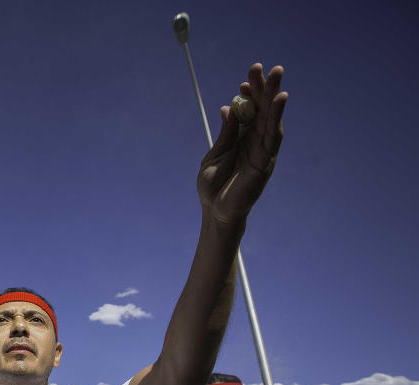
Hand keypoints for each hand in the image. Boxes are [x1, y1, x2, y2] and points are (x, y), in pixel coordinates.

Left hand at [197, 63, 287, 225]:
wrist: (215, 210)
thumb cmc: (213, 185)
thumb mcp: (215, 153)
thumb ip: (226, 133)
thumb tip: (229, 107)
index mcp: (241, 137)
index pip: (248, 110)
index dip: (249, 94)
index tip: (246, 79)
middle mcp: (254, 141)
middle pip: (262, 110)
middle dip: (264, 88)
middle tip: (265, 67)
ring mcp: (262, 150)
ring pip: (271, 118)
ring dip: (274, 96)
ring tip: (277, 76)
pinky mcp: (266, 161)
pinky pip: (273, 136)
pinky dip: (277, 117)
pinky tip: (279, 100)